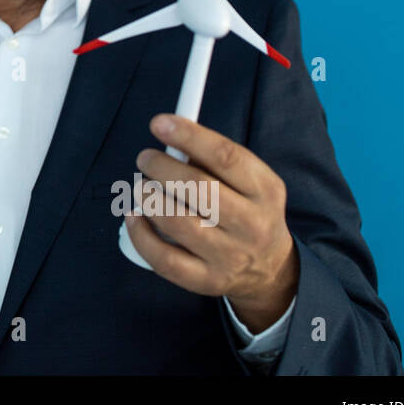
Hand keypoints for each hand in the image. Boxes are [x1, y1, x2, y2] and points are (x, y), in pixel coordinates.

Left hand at [124, 113, 299, 332]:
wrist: (270, 269)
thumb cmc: (247, 211)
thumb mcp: (249, 181)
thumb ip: (214, 161)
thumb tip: (170, 138)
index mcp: (264, 190)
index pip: (226, 157)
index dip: (189, 136)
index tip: (159, 123)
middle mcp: (252, 224)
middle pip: (199, 189)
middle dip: (162, 167)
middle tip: (145, 158)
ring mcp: (230, 256)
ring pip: (179, 223)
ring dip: (150, 199)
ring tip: (141, 187)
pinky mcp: (207, 280)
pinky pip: (166, 260)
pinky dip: (141, 235)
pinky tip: (133, 216)